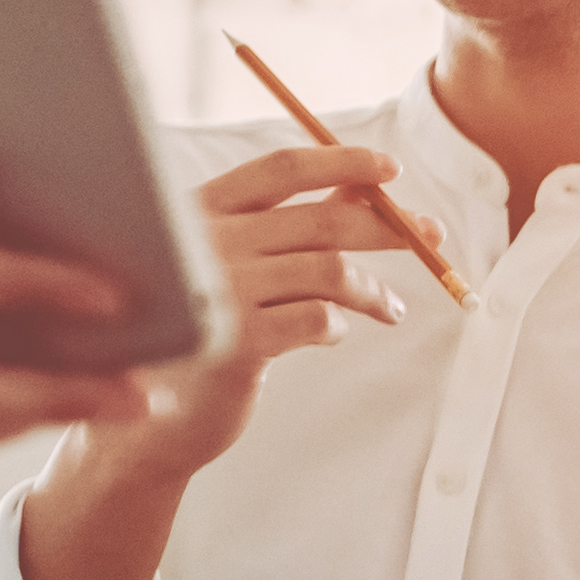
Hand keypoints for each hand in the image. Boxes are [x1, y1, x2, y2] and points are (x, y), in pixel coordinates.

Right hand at [101, 141, 416, 473]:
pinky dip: (340, 325)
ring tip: (390, 307)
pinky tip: (333, 334)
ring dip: (373, 290)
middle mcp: (205, 243)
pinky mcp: (238, 342)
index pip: (281, 169)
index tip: (390, 169)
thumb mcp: (234, 264)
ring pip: (329, 271)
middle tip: (430, 238)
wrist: (149, 418)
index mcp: (199, 211)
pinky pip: (319, 318)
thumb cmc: (201, 331)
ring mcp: (220, 291)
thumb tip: (360, 187)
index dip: (342, 162)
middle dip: (387, 227)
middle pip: (319, 220)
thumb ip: (290, 224)